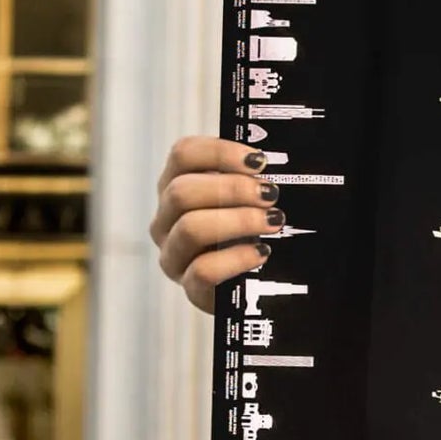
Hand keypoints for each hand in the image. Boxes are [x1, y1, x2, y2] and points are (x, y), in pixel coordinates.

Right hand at [150, 136, 280, 311]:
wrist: (253, 284)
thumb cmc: (250, 231)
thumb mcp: (247, 198)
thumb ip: (251, 177)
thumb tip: (269, 159)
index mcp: (176, 186)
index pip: (182, 155)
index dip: (220, 152)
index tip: (258, 161)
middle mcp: (167, 219)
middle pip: (181, 191)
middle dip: (233, 189)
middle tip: (270, 194)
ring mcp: (174, 255)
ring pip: (190, 228)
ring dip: (239, 220)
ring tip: (273, 221)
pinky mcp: (190, 287)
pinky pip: (204, 270)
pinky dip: (238, 258)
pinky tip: (262, 252)